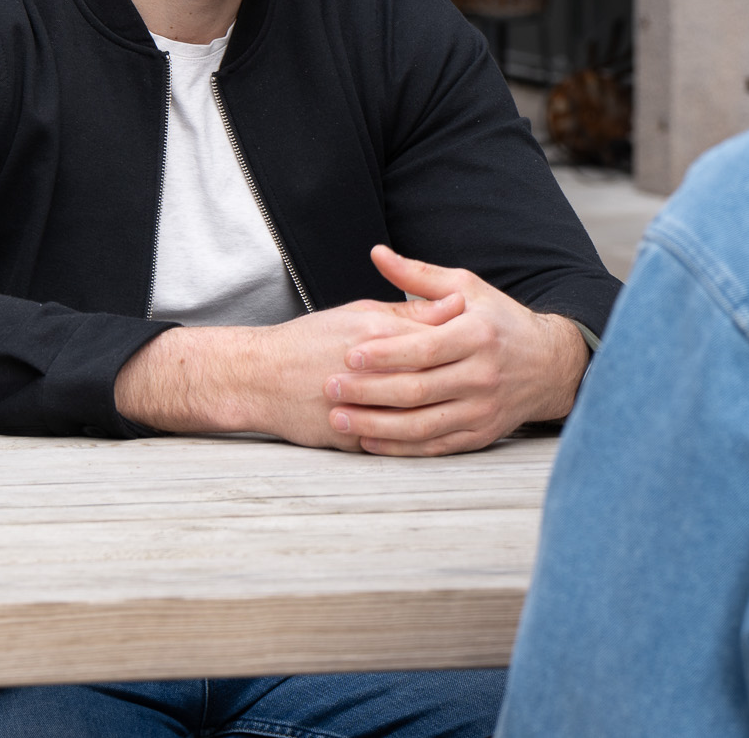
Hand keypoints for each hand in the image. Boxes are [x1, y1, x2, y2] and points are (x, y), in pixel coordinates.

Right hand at [114, 292, 462, 448]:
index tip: (489, 343)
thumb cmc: (309, 340)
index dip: (464, 342)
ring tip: (472, 407)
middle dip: (464, 381)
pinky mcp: (350, 438)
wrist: (257, 377)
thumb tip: (456, 305)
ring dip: (447, 413)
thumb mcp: (359, 313)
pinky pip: (396, 444)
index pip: (435, 340)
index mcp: (375, 335)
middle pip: (433, 380)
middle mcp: (371, 372)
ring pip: (419, 417)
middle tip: (491, 380)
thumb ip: (409, 312)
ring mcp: (360, 408)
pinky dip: (420, 441)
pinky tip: (440, 433)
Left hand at [322, 244, 588, 456]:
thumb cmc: (500, 321)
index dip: (385, 354)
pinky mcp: (481, 434)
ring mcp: (482, 409)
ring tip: (339, 418)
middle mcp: (483, 375)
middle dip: (369, 391)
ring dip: (376, 424)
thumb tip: (377, 253)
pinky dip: (400, 446)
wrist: (549, 365)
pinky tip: (369, 440)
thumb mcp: (467, 288)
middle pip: (418, 389)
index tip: (349, 355)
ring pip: (422, 424)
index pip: (425, 349)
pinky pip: (434, 445)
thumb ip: (418, 275)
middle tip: (331, 388)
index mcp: (478, 335)